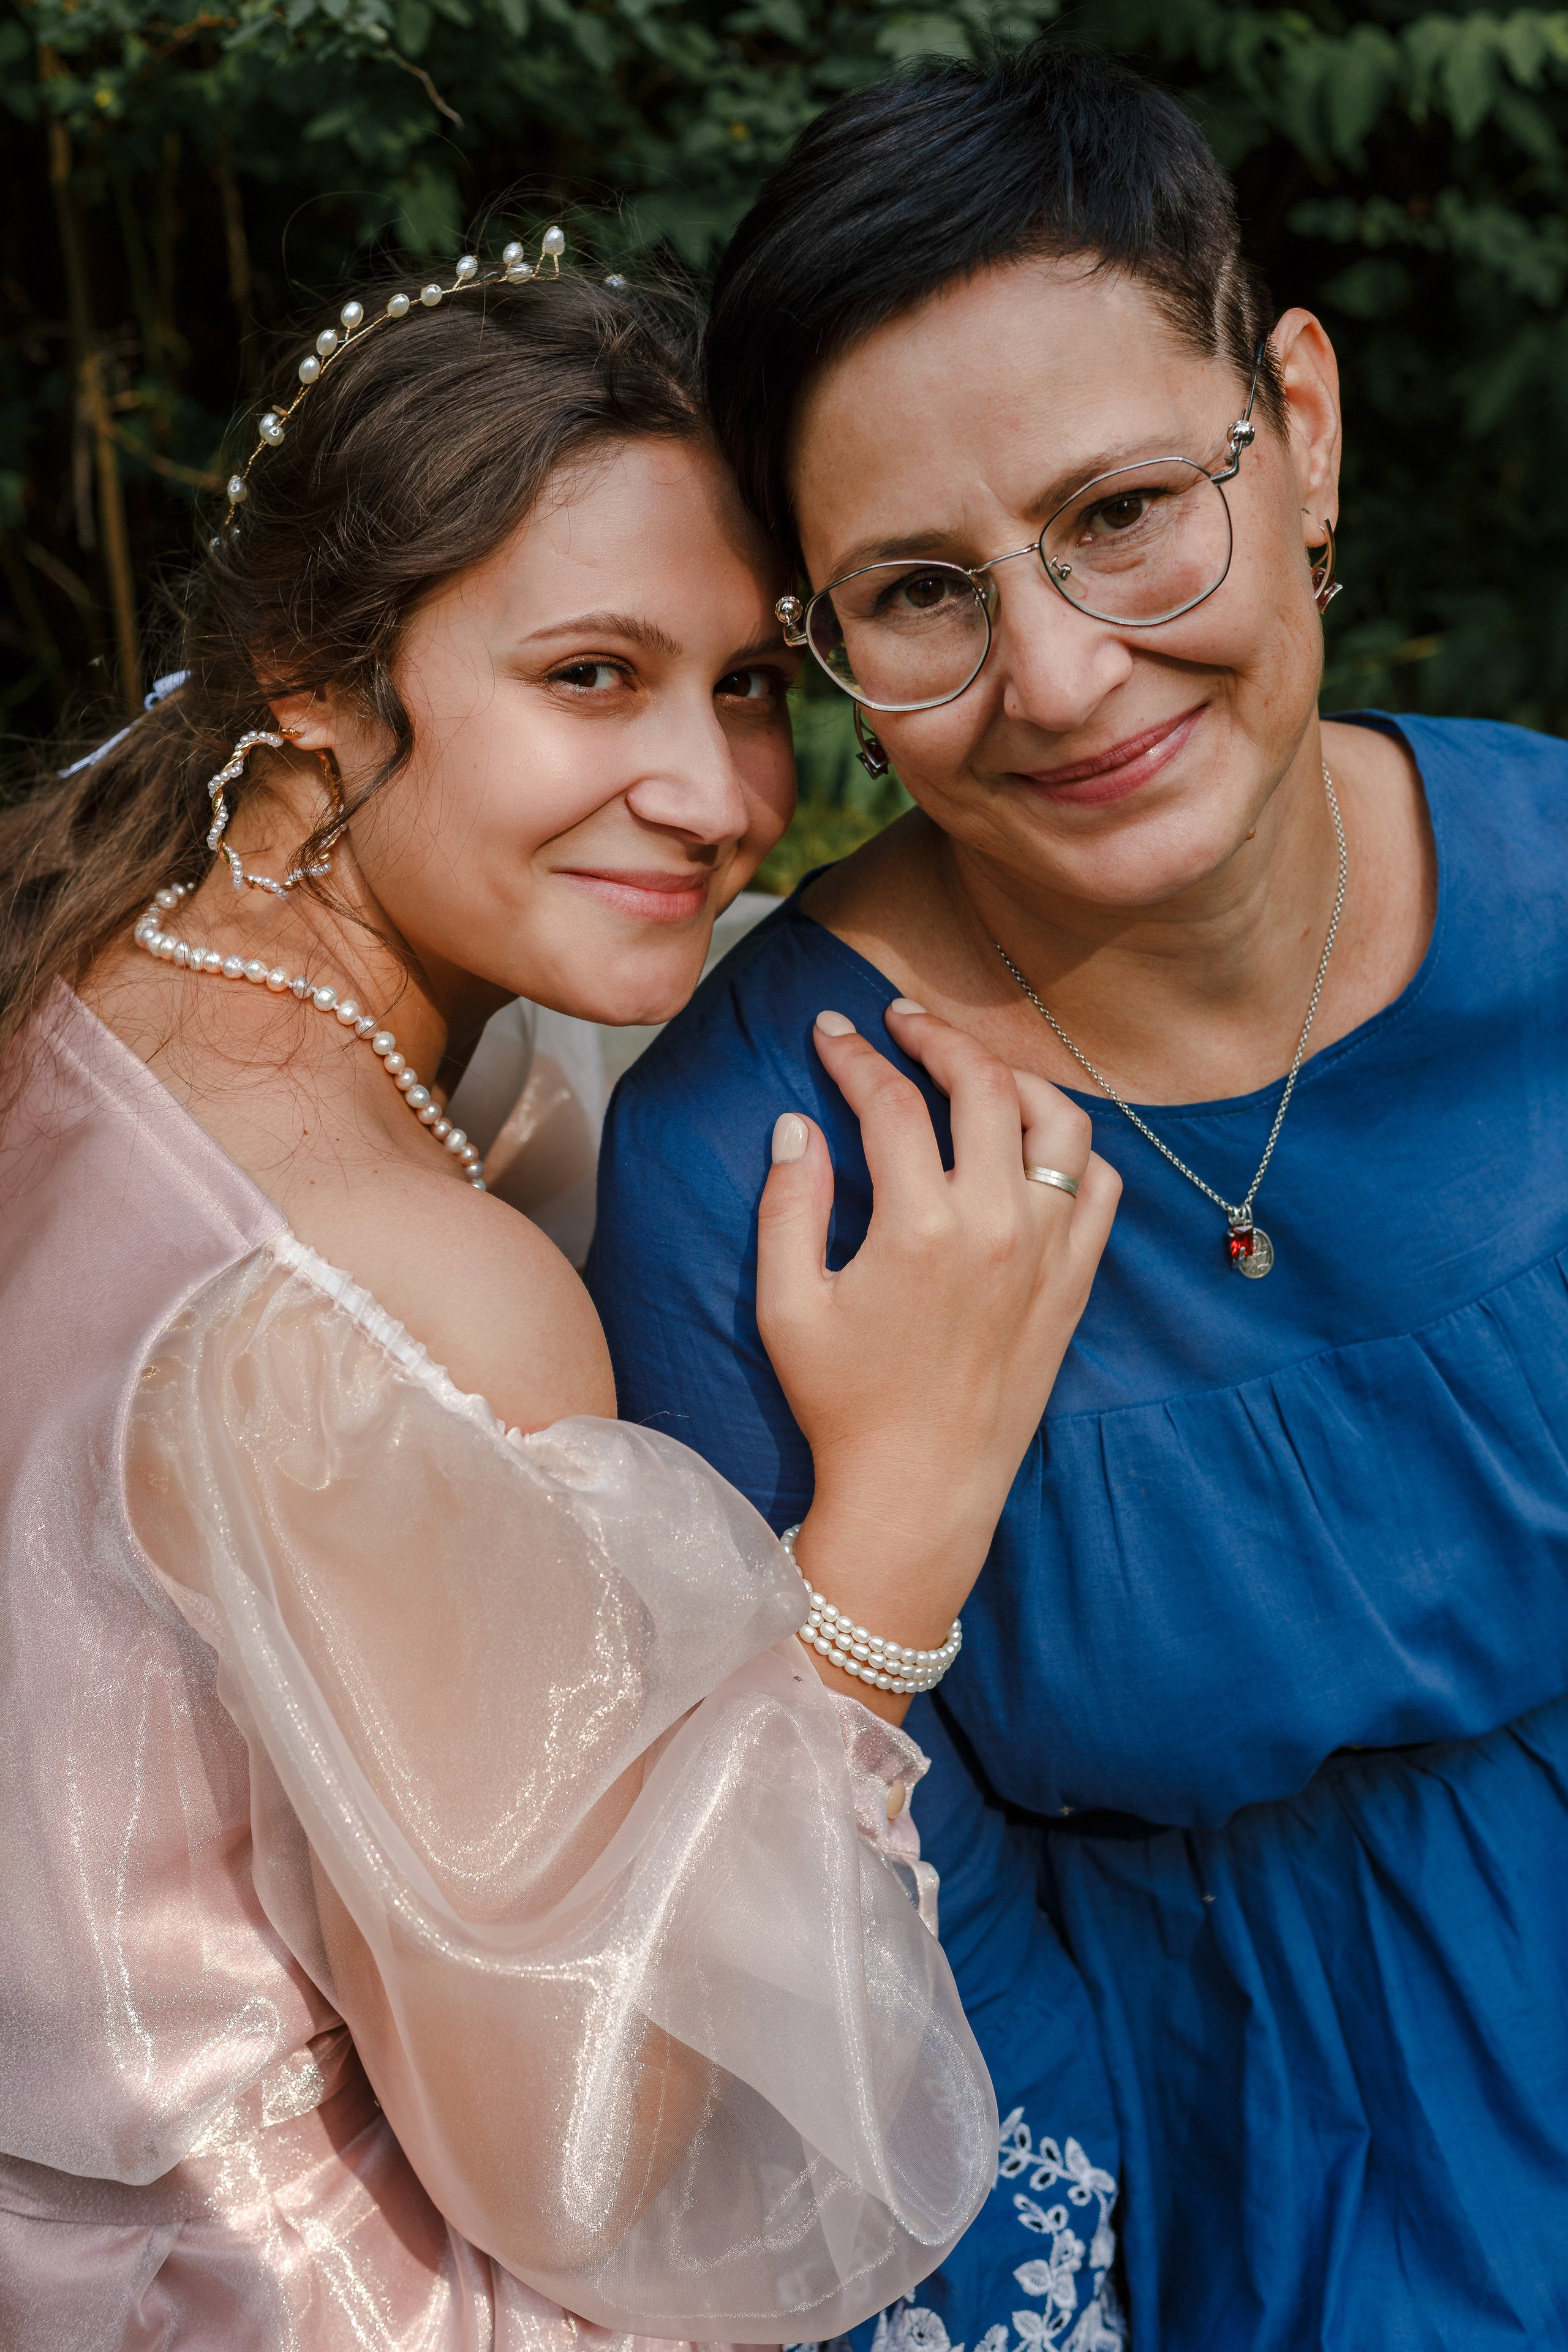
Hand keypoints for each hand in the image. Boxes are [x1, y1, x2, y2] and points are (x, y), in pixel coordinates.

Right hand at [755, 1001, 1118, 1719]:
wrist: (921, 1489)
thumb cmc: (844, 1404)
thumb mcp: (788, 1306)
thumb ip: (789, 1205)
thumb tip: (798, 1124)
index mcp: (920, 1227)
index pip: (891, 1103)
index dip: (855, 1056)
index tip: (830, 1032)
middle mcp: (998, 1226)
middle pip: (983, 1086)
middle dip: (937, 1037)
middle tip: (901, 1022)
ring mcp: (1049, 1251)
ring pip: (1058, 1123)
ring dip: (1014, 1078)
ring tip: (974, 1069)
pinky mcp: (1076, 1281)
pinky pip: (1100, 1186)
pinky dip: (1073, 1148)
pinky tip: (1033, 1142)